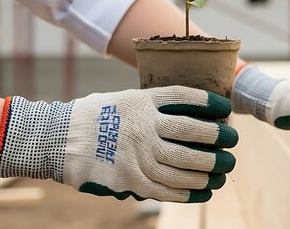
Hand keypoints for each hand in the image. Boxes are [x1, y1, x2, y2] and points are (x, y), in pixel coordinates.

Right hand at [0, 86, 237, 202]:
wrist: (57, 141)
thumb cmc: (93, 117)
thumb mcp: (122, 99)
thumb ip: (152, 104)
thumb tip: (188, 110)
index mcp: (141, 103)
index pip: (184, 98)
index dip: (208, 103)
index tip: (225, 108)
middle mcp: (143, 127)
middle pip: (192, 132)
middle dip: (218, 139)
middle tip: (232, 142)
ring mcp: (137, 155)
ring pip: (184, 164)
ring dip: (209, 169)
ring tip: (223, 169)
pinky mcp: (130, 180)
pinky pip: (166, 188)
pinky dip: (189, 191)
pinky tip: (203, 190)